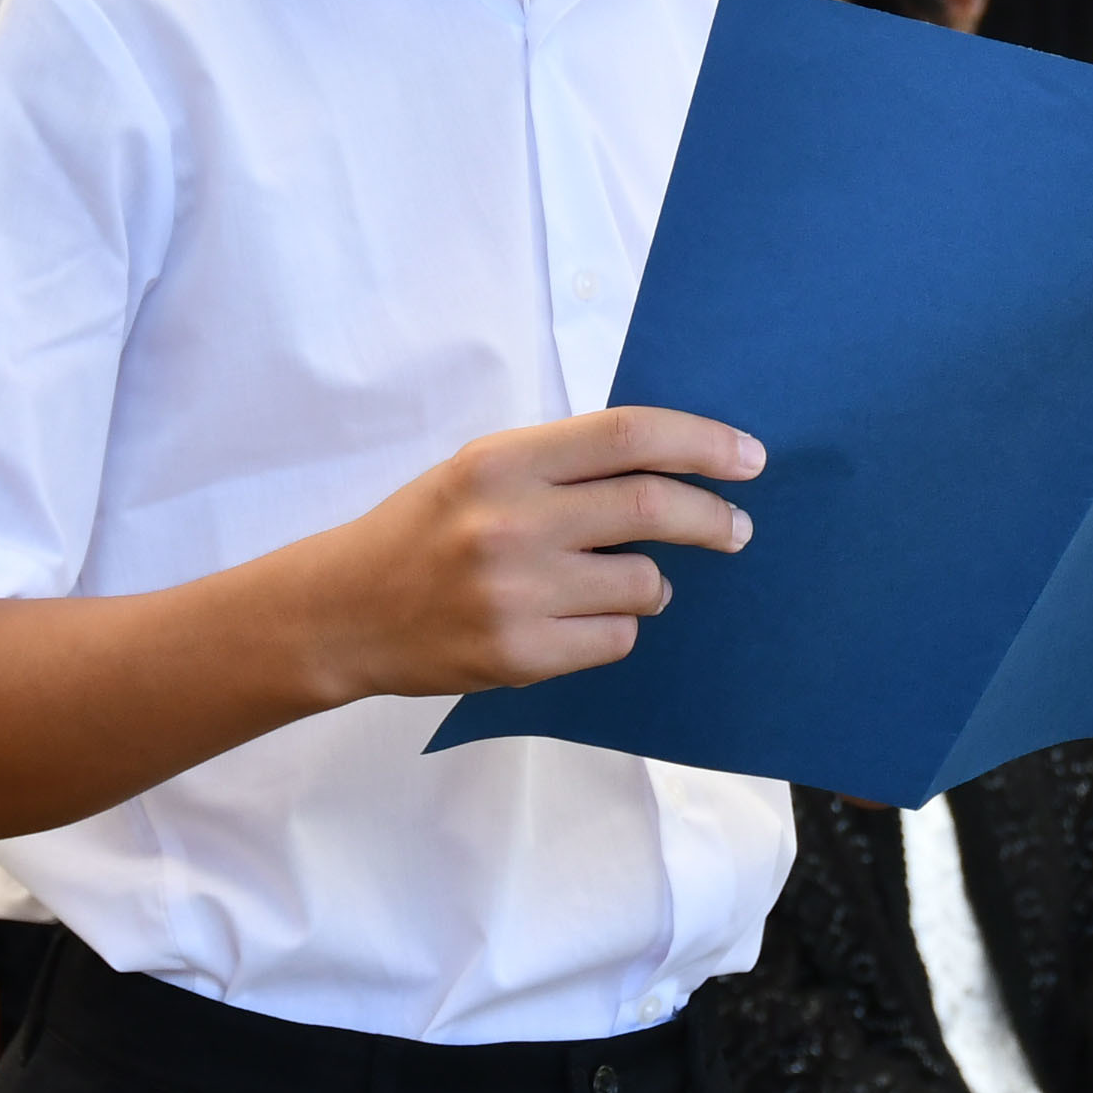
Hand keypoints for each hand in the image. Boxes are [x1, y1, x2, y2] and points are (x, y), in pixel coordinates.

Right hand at [308, 408, 759, 698]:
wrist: (344, 612)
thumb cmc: (424, 532)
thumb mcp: (480, 472)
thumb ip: (563, 464)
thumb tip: (673, 464)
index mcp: (502, 462)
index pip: (627, 435)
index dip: (701, 442)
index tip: (748, 456)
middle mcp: (511, 523)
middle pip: (652, 507)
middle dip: (713, 519)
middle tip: (737, 529)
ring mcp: (516, 594)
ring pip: (643, 583)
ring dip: (654, 582)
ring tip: (621, 582)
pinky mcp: (520, 656)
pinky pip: (616, 639)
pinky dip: (617, 628)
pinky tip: (579, 620)